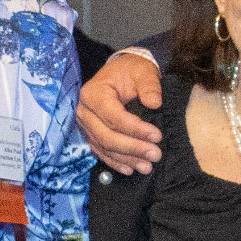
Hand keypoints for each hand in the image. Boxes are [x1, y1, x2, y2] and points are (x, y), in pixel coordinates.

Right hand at [76, 53, 163, 174]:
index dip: (135, 129)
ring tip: (147, 166)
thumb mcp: (142, 71)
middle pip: (106, 136)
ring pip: (104, 147)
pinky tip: (130, 169)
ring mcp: (85, 125)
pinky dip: (115, 162)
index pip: (113, 117)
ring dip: (126, 159)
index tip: (157, 136)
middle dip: (132, 148)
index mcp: (93, 94)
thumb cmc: (130, 71)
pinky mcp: (90, 134)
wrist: (119, 73)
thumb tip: (154, 103)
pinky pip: (101, 152)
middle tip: (155, 155)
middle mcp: (84, 111)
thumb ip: (149, 85)